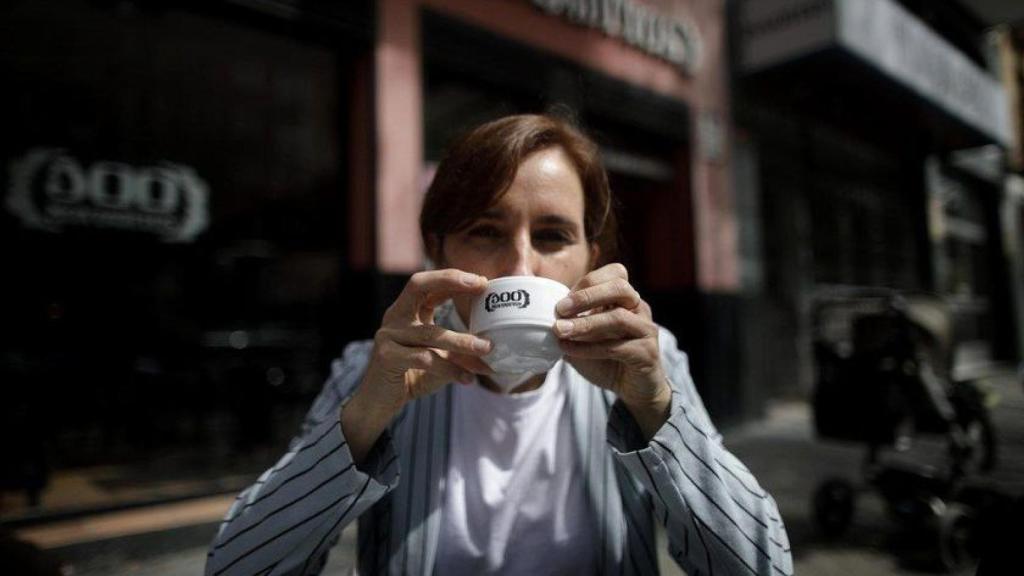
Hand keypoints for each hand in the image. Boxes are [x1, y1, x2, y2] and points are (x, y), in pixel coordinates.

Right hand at [343, 269, 492, 462]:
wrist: (377, 403)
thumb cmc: (409, 377)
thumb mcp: (437, 358)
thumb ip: (456, 350)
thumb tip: (491, 349)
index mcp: (406, 312)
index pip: (427, 285)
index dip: (453, 278)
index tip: (482, 282)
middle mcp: (395, 318)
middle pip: (418, 285)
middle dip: (449, 280)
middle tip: (480, 284)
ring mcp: (388, 335)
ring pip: (430, 332)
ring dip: (461, 340)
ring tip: (486, 348)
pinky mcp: (386, 357)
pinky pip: (424, 359)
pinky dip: (449, 369)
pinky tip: (467, 379)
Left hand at [554, 263, 670, 437]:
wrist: (634, 389)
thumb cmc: (607, 359)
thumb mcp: (584, 337)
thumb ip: (570, 323)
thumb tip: (540, 315)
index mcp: (625, 299)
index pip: (616, 273)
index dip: (589, 282)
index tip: (563, 299)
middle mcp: (639, 309)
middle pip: (620, 288)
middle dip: (587, 296)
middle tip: (560, 309)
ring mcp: (646, 330)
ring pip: (618, 317)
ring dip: (585, 324)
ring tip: (560, 330)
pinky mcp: (647, 353)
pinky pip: (616, 347)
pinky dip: (589, 348)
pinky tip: (569, 352)